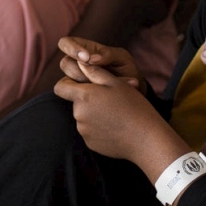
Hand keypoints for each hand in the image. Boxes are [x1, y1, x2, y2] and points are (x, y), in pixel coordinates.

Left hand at [54, 61, 169, 163]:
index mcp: (84, 96)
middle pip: (75, 102)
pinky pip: (90, 131)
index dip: (68, 83)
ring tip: (115, 114)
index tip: (82, 83)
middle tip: (110, 99)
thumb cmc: (133, 106)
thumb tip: (79, 62)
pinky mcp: (90, 143)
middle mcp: (79, 114)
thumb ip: (94, 72)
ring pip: (83, 117)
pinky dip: (98, 127)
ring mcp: (84, 131)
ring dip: (93, 113)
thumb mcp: (116, 83)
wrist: (145, 138)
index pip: (60, 87)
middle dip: (87, 99)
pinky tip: (115, 127)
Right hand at [57, 37, 144, 91]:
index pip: (65, 43)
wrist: (134, 93)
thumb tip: (90, 59)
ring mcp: (76, 81)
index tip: (86, 58)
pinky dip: (93, 94)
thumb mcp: (122, 58)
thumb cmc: (127, 70)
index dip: (71, 48)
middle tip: (96, 76)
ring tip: (109, 84)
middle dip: (80, 71)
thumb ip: (108, 54)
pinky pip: (76, 96)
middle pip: (65, 63)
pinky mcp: (79, 96)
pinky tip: (110, 92)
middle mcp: (77, 64)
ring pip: (67, 81)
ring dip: (88, 83)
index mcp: (85, 49)